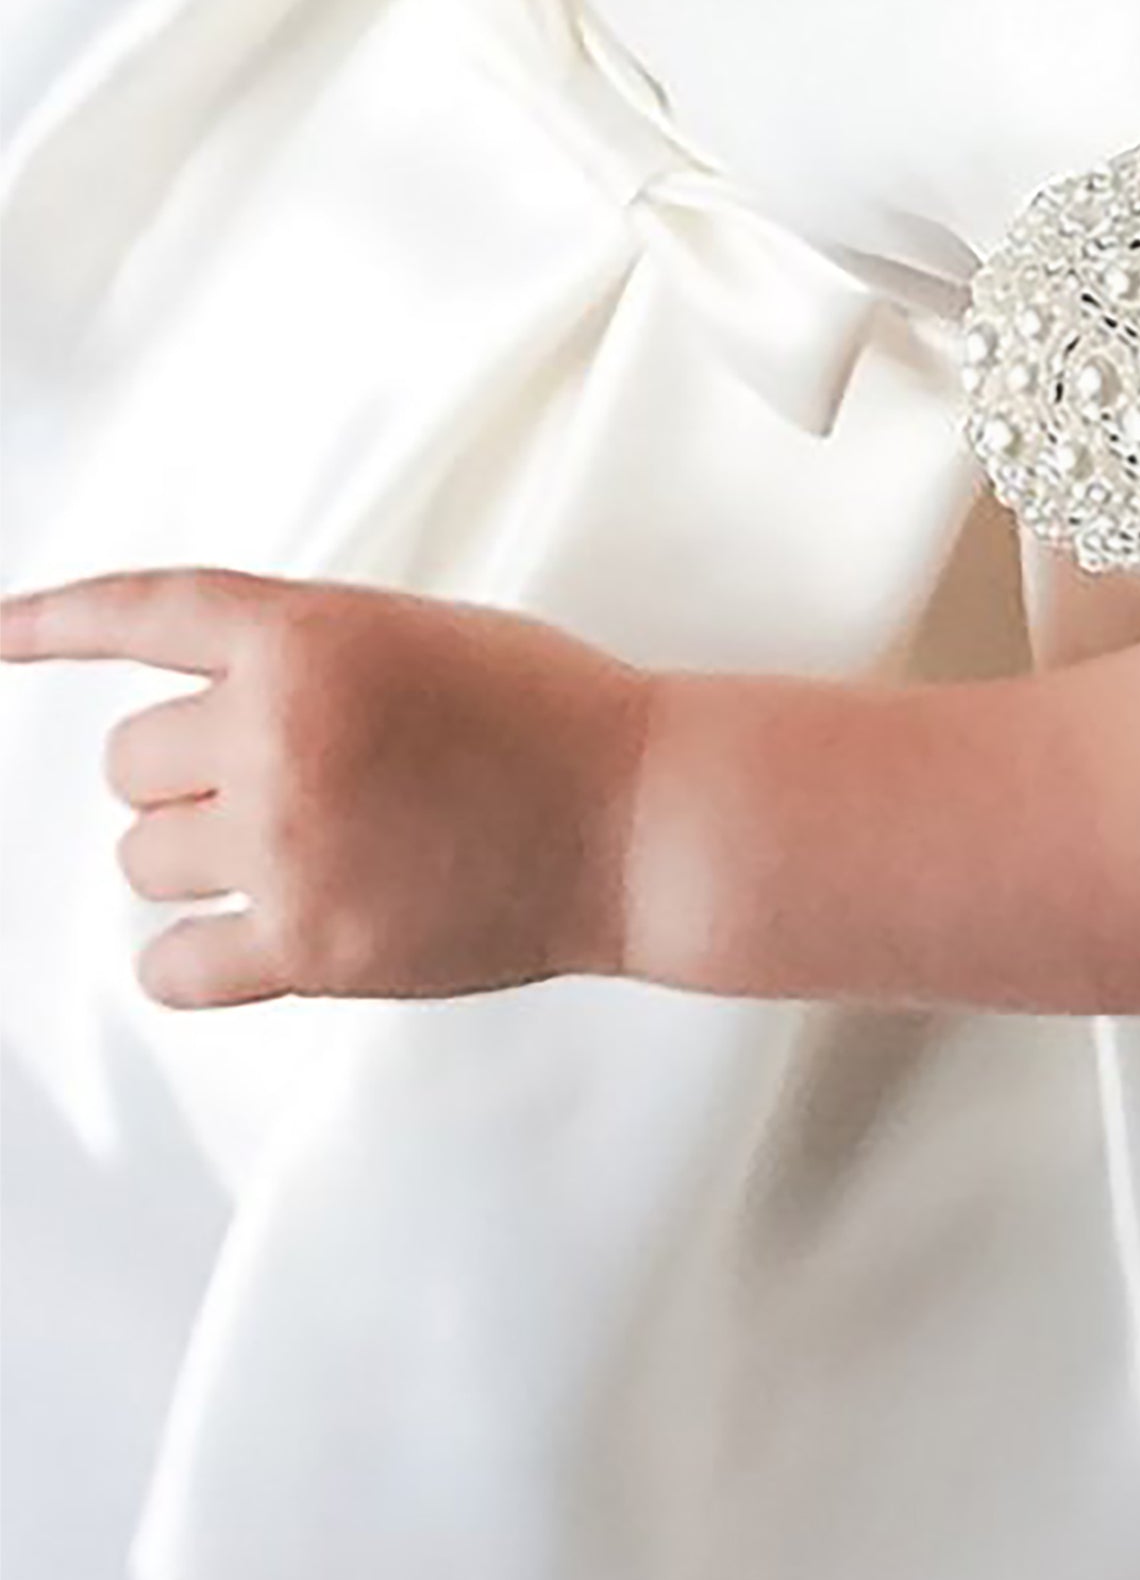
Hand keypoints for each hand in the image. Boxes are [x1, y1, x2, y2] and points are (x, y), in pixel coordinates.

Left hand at [0, 568, 653, 1008]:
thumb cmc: (555, 719)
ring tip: (298, 853)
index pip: (143, 613)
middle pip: (131, 763)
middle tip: (277, 786)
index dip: (51, 622)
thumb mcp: (419, 635)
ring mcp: (289, 844)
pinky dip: (190, 957)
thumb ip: (304, 655)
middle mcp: (279, 733)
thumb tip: (217, 709)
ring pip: (142, 859)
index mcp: (308, 636)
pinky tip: (240, 938)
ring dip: (202, 857)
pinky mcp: (313, 946)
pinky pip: (171, 966)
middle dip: (188, 776)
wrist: (640, 817)